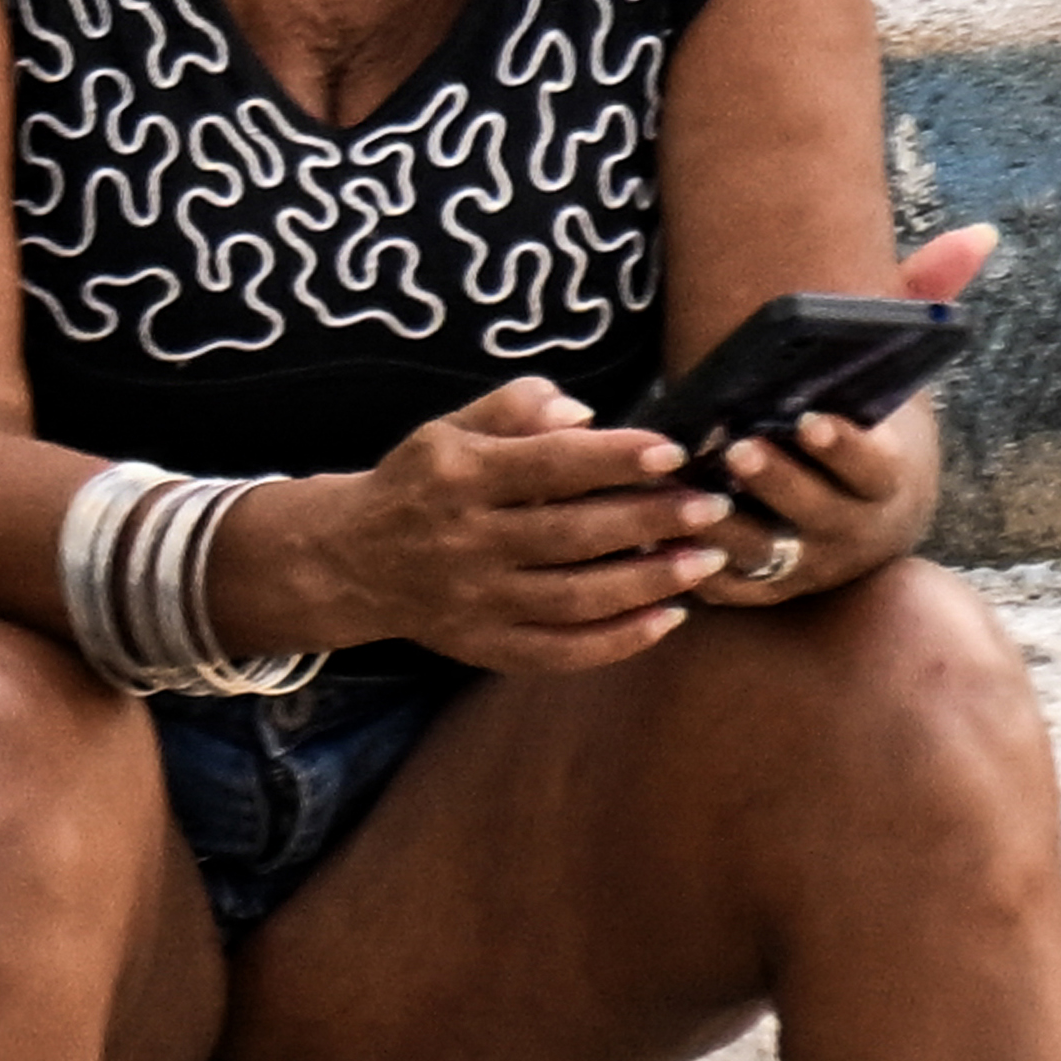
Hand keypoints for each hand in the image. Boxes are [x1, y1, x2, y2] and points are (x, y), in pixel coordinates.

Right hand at [218, 380, 746, 674]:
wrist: (348, 560)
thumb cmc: (416, 484)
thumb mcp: (447, 429)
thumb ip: (513, 408)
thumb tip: (583, 413)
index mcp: (458, 476)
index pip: (549, 465)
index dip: (614, 457)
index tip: (672, 451)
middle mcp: (466, 541)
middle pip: (572, 534)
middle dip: (651, 520)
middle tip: (712, 508)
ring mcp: (475, 600)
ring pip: (575, 598)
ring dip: (648, 582)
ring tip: (706, 561)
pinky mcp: (483, 645)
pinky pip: (559, 652)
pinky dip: (618, 641)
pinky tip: (665, 619)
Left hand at [697, 220, 992, 604]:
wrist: (850, 523)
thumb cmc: (861, 429)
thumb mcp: (891, 370)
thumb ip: (922, 304)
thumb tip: (978, 234)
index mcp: (884, 483)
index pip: (874, 471)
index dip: (844, 449)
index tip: (811, 419)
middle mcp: (850, 534)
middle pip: (816, 514)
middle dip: (778, 482)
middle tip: (737, 447)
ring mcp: (804, 568)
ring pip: (764, 556)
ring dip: (725, 526)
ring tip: (687, 488)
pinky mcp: (757, 591)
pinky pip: (722, 586)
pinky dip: (690, 566)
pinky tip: (653, 534)